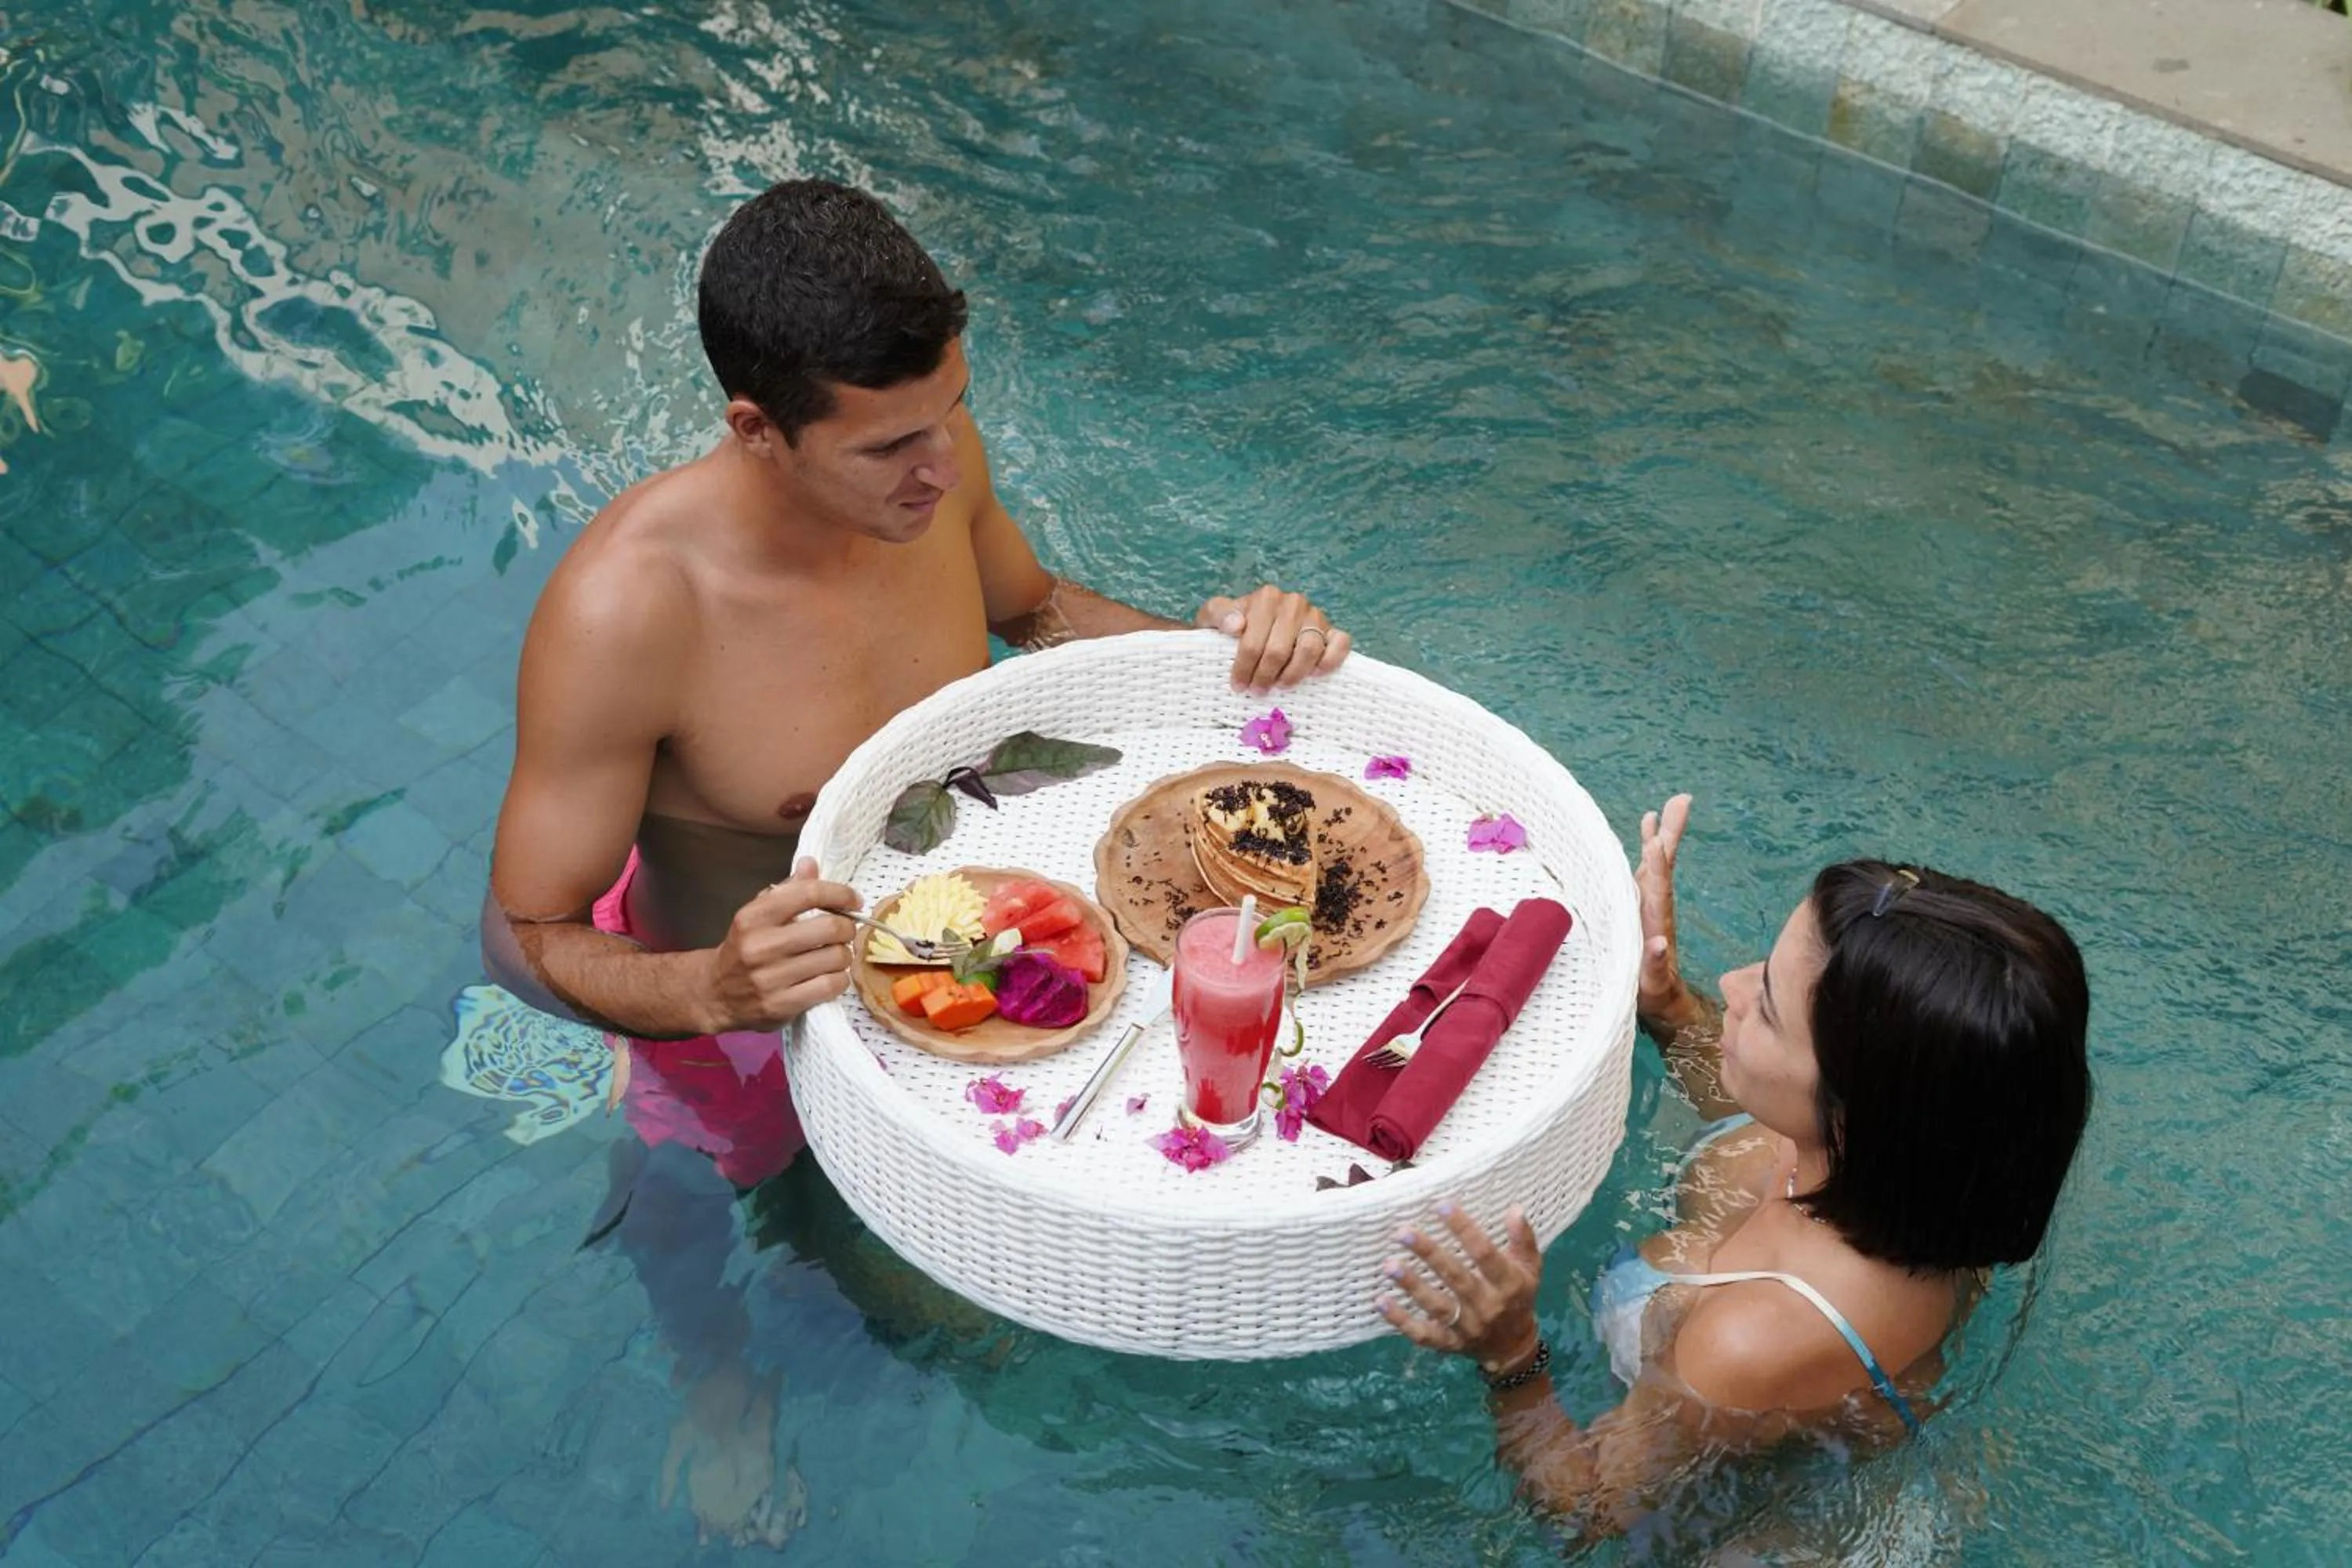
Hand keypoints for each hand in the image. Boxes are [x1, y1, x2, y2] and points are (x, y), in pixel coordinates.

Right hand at [705, 857, 860, 1031]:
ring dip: (844, 956)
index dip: (840, 894)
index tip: (854, 900)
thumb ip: (787, 889)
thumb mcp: (758, 913)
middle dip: (847, 928)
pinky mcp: (780, 1005)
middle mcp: (760, 946)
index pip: (809, 893)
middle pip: (830, 928)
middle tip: (845, 932)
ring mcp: (770, 978)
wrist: (715, 992)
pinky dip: (839, 980)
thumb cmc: (745, 947)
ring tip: (834, 956)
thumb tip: (810, 863)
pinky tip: (829, 977)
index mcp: (754, 916)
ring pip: (835, 958)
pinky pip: (830, 986)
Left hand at [1196, 583, 1351, 692]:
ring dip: (1293, 674)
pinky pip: (1341, 643)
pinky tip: (1315, 674)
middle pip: (1280, 649)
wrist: (1249, 629)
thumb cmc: (1231, 627)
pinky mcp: (1332, 631)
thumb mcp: (1213, 617)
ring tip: (1280, 685)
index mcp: (1266, 597)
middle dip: (1265, 675)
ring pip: (1309, 648)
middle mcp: (1294, 603)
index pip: (1254, 639)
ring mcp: (1315, 616)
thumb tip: (1236, 625)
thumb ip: (1219, 615)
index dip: (1244, 667)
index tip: (1238, 685)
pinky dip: (1330, 660)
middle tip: (1257, 691)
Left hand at [1377, 1202, 1544, 1372]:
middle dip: (1429, 1254)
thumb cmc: (1518, 1296)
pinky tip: (1380, 1301)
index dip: (1464, 1229)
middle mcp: (1488, 1307)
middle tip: (1403, 1232)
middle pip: (1456, 1278)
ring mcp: (1467, 1328)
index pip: (1485, 1254)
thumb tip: (1515, 1208)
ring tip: (1389, 1264)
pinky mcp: (1449, 1344)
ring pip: (1437, 1306)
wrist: (1512, 1347)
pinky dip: (1401, 1321)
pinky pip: (1423, 1334)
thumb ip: (1523, 1238)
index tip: (1441, 1205)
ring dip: (1411, 1285)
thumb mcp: (1530, 1267)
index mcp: (1509, 1284)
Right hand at [1637, 794, 1702, 1030]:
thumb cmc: (1652, 995)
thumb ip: (1653, 965)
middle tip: (1679, 803)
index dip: (1654, 867)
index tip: (1655, 842)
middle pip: (1662, 868)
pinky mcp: (1641, 909)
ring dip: (1658, 838)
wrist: (1661, 1001)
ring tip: (1662, 810)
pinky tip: (1648, 831)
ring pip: (1655, 868)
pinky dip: (1647, 853)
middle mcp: (1653, 909)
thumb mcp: (1651, 985)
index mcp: (1654, 924)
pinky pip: (1643, 875)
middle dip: (1668, 837)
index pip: (1657, 890)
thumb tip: (1657, 944)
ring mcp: (1648, 907)